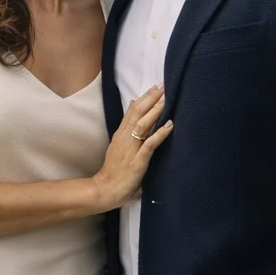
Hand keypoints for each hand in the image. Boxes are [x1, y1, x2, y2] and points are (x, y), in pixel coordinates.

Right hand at [93, 84, 171, 209]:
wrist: (105, 188)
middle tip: (163, 85)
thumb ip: (126, 125)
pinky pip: (150, 144)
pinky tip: (169, 125)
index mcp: (121, 133)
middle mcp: (125, 137)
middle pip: (138, 113)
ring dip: (155, 111)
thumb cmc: (115, 169)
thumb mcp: (119, 143)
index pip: (133, 110)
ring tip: (166, 99)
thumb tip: (132, 105)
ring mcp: (131, 148)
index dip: (145, 97)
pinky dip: (160, 133)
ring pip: (143, 125)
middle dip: (151, 98)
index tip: (156, 86)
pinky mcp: (138, 161)